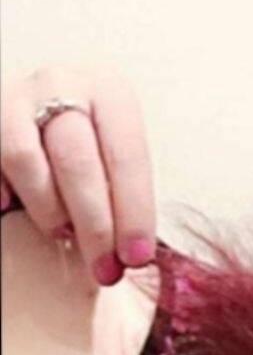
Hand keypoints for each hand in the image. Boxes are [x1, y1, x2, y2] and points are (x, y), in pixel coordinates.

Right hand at [0, 66, 155, 284]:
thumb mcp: (110, 144)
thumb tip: (133, 251)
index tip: (137, 256)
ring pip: (29, 163)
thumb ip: (119, 184)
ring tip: (62, 235)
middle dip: (95, 224)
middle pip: (79, 161)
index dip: (134, 210)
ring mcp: (16, 99)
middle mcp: (62, 85)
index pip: (126, 154)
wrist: (38, 102)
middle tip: (104, 269)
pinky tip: (13, 210)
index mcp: (109, 90)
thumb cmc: (84, 134)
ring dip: (50, 211)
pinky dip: (5, 193)